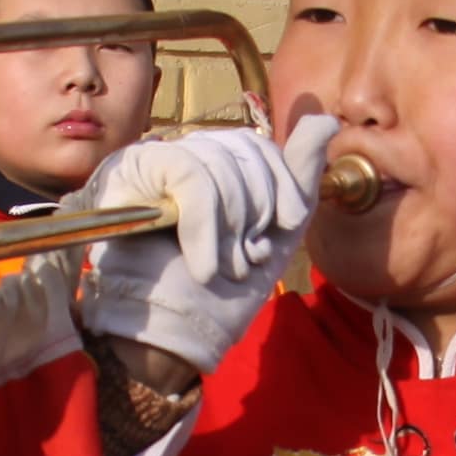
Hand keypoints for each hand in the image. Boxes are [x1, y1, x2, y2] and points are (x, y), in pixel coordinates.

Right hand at [74, 116, 321, 373]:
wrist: (175, 335)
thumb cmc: (221, 293)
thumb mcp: (277, 232)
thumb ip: (299, 175)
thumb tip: (325, 120)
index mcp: (215, 166)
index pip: (256, 144)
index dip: (281, 182)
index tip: (286, 224)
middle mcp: (182, 154)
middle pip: (240, 146)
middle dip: (257, 209)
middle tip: (247, 258)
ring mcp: (152, 160)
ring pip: (216, 162)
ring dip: (231, 228)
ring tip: (224, 268)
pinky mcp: (130, 171)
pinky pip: (188, 175)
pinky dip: (204, 226)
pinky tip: (203, 266)